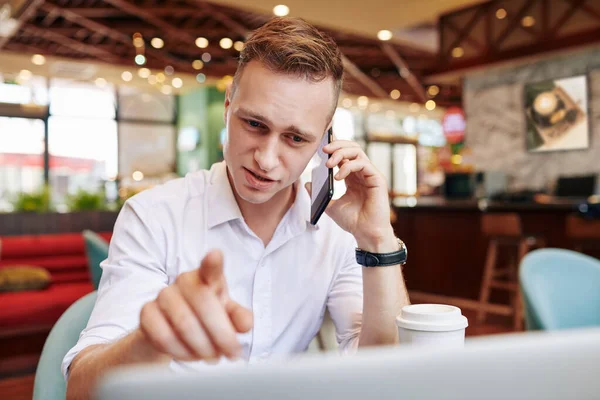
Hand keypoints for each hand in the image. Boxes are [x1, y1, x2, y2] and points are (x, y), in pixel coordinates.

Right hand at [138, 250, 252, 361]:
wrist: (173, 329)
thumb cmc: (207, 317)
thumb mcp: (228, 316)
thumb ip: (239, 318)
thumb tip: (246, 325)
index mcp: (207, 277)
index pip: (210, 267)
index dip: (213, 262)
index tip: (215, 256)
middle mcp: (184, 281)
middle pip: (203, 306)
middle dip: (221, 336)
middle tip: (229, 353)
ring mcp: (163, 295)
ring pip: (184, 324)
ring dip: (202, 347)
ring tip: (212, 357)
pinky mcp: (146, 313)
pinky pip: (164, 337)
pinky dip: (181, 352)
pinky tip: (190, 355)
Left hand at [307, 139, 394, 250]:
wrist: (366, 234)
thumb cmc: (352, 221)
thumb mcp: (330, 205)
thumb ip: (319, 193)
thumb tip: (306, 184)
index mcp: (353, 177)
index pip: (345, 154)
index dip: (334, 147)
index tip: (321, 146)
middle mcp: (362, 173)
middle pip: (352, 148)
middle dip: (337, 145)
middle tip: (323, 150)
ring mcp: (370, 175)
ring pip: (357, 152)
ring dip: (341, 153)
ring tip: (328, 163)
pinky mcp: (377, 179)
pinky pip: (362, 164)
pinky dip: (348, 166)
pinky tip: (338, 177)